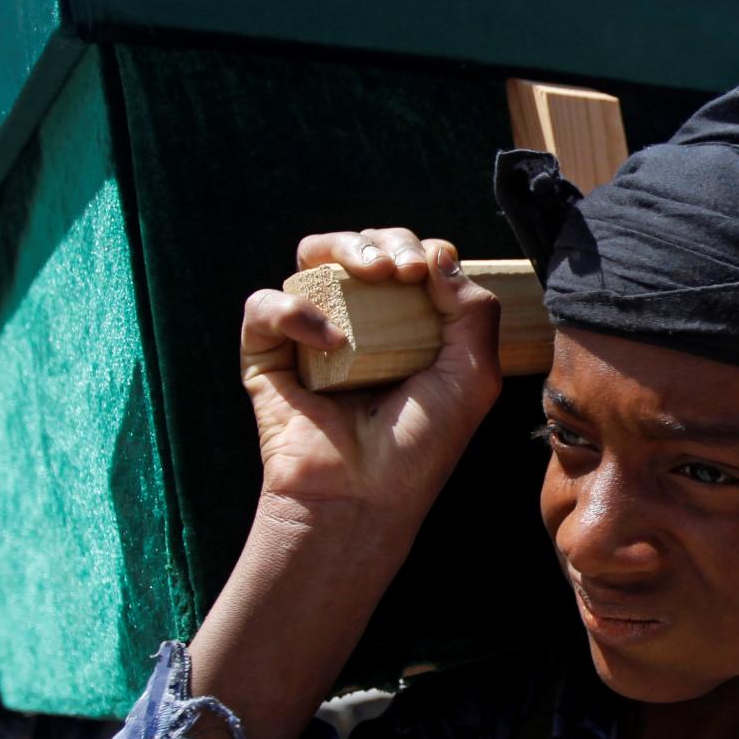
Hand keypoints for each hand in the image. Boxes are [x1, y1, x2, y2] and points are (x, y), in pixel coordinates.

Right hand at [237, 230, 501, 543]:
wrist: (364, 498)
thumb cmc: (420, 447)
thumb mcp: (473, 377)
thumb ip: (474, 311)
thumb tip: (441, 254)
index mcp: (405, 328)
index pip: (405, 260)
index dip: (418, 249)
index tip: (429, 270)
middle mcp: (357, 326)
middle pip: (360, 248)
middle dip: (384, 240)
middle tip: (402, 268)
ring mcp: (309, 337)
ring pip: (311, 259)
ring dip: (341, 248)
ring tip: (372, 275)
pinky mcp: (266, 357)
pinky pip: (264, 307)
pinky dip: (292, 310)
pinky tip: (328, 339)